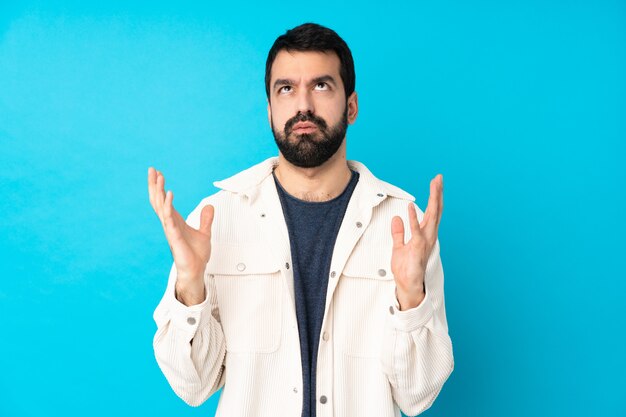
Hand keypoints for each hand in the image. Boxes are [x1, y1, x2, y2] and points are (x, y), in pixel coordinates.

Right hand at [148, 167, 214, 304]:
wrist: (196, 270)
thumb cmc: (196, 255)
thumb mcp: (204, 232)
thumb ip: (206, 219)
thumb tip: (209, 207)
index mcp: (175, 220)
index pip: (164, 200)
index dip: (160, 187)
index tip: (158, 173)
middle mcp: (170, 223)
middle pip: (158, 200)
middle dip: (154, 185)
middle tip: (151, 169)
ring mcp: (170, 229)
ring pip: (161, 207)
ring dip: (159, 191)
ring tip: (158, 177)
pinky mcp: (174, 236)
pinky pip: (169, 218)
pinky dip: (168, 206)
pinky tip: (169, 194)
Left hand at [391, 174, 443, 309]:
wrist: (407, 286)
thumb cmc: (406, 269)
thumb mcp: (398, 247)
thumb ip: (398, 233)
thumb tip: (397, 218)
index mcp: (425, 234)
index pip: (432, 212)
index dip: (434, 197)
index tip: (436, 182)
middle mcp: (429, 236)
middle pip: (436, 210)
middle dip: (437, 194)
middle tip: (439, 178)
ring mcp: (425, 242)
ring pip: (432, 217)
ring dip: (433, 200)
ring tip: (435, 185)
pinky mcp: (417, 249)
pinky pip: (416, 232)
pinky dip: (414, 219)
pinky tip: (411, 207)